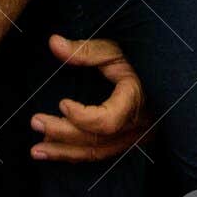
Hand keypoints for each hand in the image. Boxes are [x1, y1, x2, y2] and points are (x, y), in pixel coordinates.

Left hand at [30, 35, 144, 161]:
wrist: (161, 73)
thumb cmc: (138, 58)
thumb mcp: (114, 49)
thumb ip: (85, 50)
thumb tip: (53, 43)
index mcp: (135, 99)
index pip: (108, 121)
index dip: (82, 117)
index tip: (62, 102)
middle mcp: (137, 124)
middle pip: (96, 140)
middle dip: (62, 133)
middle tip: (34, 121)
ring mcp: (134, 136)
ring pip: (97, 152)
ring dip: (64, 152)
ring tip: (35, 150)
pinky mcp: (127, 141)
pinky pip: (100, 153)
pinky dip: (75, 153)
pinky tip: (53, 150)